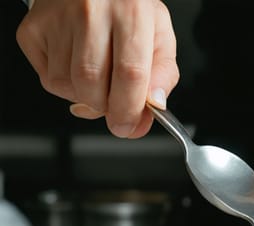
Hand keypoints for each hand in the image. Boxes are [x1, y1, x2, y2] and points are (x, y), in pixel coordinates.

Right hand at [16, 0, 178, 138]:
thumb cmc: (127, 9)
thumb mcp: (159, 34)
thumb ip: (163, 73)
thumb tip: (154, 105)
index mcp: (131, 12)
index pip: (129, 74)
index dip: (129, 110)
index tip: (130, 127)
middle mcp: (91, 12)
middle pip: (93, 84)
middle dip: (107, 108)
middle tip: (116, 105)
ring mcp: (57, 19)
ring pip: (66, 86)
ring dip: (86, 97)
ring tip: (99, 77)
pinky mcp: (32, 29)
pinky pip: (47, 78)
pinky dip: (66, 86)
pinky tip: (77, 65)